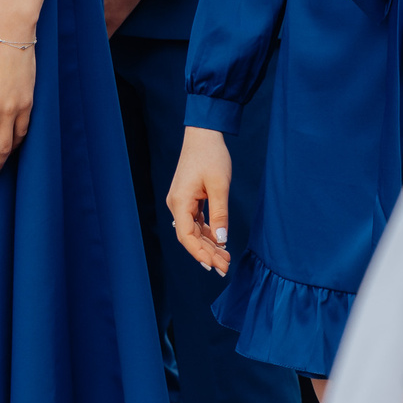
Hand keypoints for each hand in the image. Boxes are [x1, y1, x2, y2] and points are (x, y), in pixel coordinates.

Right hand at [168, 125, 234, 272]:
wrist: (203, 135)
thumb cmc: (211, 156)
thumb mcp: (220, 185)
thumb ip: (220, 215)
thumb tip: (222, 241)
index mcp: (180, 201)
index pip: (186, 236)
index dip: (199, 253)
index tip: (214, 265)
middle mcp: (176, 204)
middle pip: (189, 236)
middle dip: (207, 253)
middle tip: (225, 268)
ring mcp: (181, 202)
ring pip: (192, 231)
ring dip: (208, 245)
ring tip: (225, 259)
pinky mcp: (187, 199)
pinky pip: (195, 222)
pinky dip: (207, 233)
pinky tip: (219, 242)